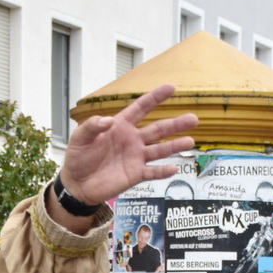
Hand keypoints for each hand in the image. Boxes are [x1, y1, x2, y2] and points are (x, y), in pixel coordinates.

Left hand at [57, 84, 197, 207]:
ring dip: (175, 146)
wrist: (77, 184)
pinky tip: (174, 168)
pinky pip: (152, 172)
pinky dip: (163, 171)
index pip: (141, 108)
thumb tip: (108, 120)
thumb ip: (92, 126)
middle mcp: (133, 140)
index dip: (156, 97)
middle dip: (175, 124)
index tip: (171, 87)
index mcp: (120, 126)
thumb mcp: (80, 138)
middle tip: (194, 118)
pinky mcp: (135, 174)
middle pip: (158, 129)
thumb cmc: (79, 158)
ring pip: (160, 150)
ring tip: (190, 141)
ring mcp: (136, 157)